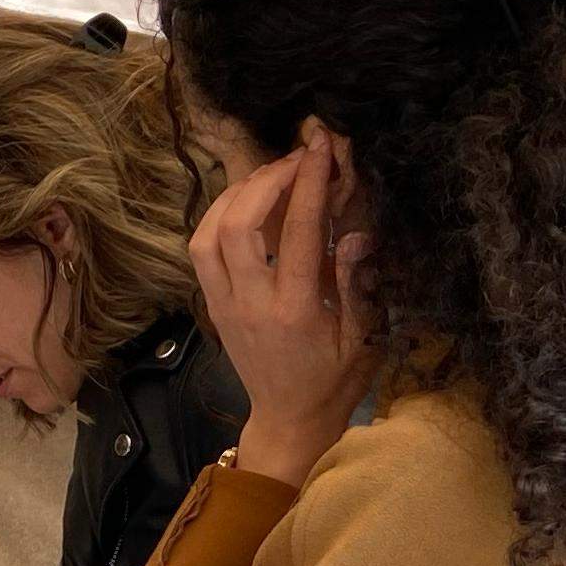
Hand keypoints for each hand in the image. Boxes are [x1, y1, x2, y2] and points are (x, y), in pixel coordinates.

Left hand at [192, 136, 376, 483]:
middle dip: (266, 179)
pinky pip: (201, 250)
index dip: (307, 181)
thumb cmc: (335, 379)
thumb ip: (357, 281)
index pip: (295, 231)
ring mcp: (224, 304)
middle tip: (296, 158)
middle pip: (238, 224)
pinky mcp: (212, 305)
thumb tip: (354, 232)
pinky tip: (246, 204)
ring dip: (235, 194)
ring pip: (208, 234)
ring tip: (270, 176)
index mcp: (295, 310)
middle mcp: (251, 303)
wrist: (290, 419)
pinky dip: (218, 217)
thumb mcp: (364, 336)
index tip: (319, 145)